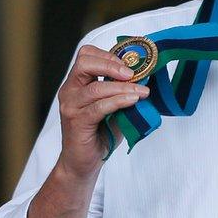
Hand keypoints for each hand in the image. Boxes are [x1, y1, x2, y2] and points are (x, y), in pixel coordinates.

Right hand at [56, 45, 148, 179]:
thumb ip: (123, 91)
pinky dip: (118, 101)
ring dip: (123, 87)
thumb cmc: (100, 132)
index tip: (129, 64)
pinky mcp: (76, 122)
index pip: (86, 55)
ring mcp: (71, 106)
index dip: (108, 55)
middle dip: (112, 64)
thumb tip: (148, 77)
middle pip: (85, 63)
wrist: (84, 162)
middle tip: (133, 73)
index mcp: (77, 83)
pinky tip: (133, 101)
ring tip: (143, 91)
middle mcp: (70, 91)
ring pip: (96, 88)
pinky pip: (98, 107)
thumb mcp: (115, 106)